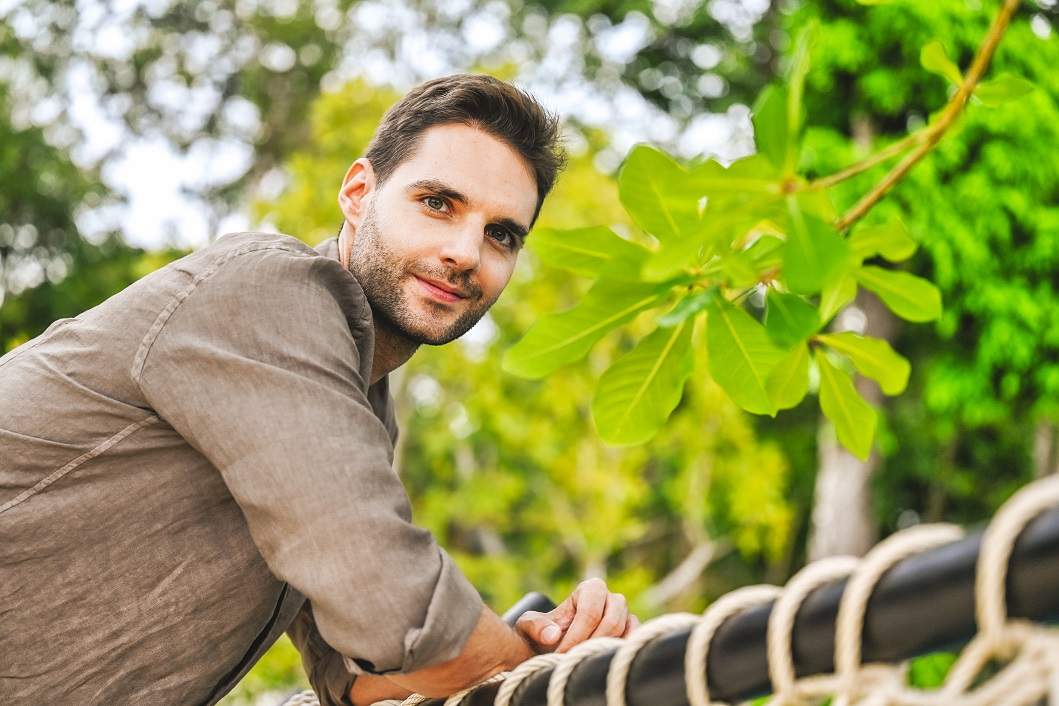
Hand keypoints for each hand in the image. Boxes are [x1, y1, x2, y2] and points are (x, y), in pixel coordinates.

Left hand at [514, 578, 639, 652]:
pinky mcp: (632, 632)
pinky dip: (617, 652)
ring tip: (581, 662)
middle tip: (572, 661)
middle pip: (612, 622)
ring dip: (601, 651)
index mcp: (591, 589)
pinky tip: (599, 661)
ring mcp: (625, 615)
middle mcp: (612, 598)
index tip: (561, 654)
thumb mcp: (528, 627)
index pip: (591, 612)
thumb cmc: (542, 633)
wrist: (554, 645)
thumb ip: (535, 627)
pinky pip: (633, 641)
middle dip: (590, 644)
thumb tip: (553, 635)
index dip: (577, 636)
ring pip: (623, 633)